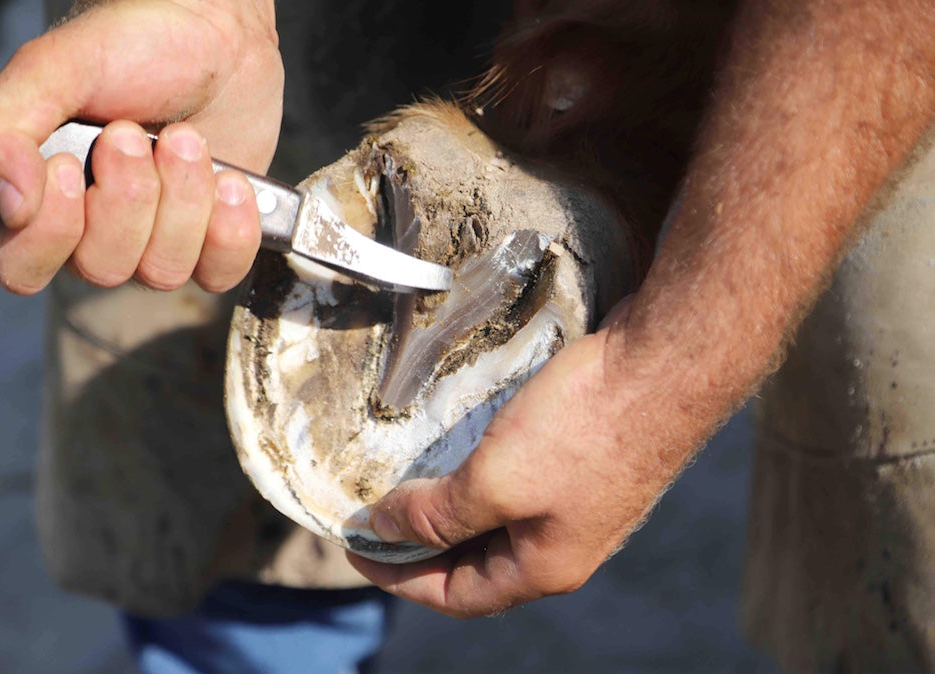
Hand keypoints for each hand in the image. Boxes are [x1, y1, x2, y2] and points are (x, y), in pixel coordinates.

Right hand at [0, 0, 282, 294]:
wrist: (219, 37)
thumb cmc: (133, 47)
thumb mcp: (53, 69)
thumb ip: (2, 129)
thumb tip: (9, 204)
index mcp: (40, 196)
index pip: (23, 267)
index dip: (52, 229)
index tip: (69, 163)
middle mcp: (96, 229)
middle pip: (102, 269)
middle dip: (130, 197)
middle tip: (136, 134)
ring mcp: (158, 241)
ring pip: (163, 272)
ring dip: (183, 200)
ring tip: (185, 138)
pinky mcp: (213, 242)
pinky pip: (219, 274)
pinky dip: (230, 230)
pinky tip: (230, 181)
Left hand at [347, 297, 692, 617]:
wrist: (667, 361)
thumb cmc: (584, 428)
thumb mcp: (495, 481)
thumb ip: (437, 515)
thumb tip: (382, 529)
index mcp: (545, 567)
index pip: (457, 596)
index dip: (399, 579)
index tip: (355, 547)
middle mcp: (565, 543)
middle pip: (478, 561)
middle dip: (423, 544)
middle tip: (375, 515)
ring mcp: (580, 501)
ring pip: (499, 520)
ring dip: (452, 508)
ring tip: (410, 482)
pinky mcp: (588, 459)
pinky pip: (520, 483)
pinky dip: (482, 476)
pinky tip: (463, 448)